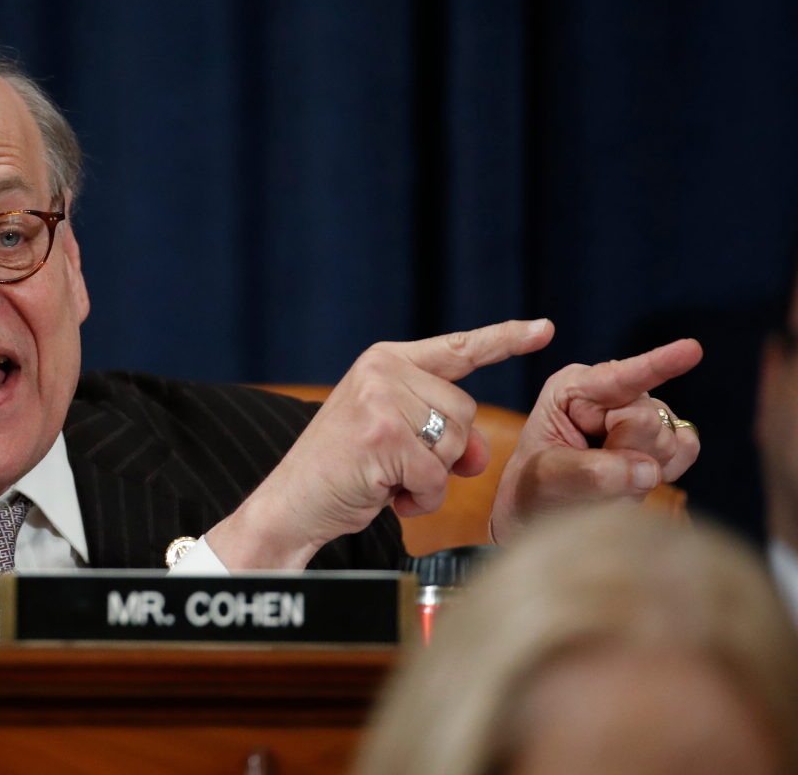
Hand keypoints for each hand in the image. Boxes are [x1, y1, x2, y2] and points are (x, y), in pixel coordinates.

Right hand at [205, 319, 554, 569]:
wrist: (290, 503)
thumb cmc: (342, 471)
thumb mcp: (390, 435)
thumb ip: (439, 429)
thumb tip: (480, 454)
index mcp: (384, 360)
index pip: (457, 348)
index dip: (504, 340)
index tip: (543, 329)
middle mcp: (382, 370)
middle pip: (464, 412)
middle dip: (445, 452)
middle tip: (398, 467)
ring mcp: (381, 401)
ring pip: (454, 445)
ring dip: (430, 479)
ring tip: (387, 480)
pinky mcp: (382, 437)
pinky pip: (434, 478)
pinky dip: (418, 500)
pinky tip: (385, 496)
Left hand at [490, 339, 702, 542]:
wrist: (544, 512)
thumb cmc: (534, 487)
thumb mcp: (546, 478)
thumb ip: (591, 473)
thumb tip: (647, 472)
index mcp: (573, 388)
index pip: (619, 379)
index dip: (656, 364)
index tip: (691, 349)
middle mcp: (610, 392)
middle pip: (647, 420)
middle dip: (625, 454)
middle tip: (591, 470)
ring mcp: (639, 411)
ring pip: (669, 439)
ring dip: (641, 468)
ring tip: (607, 476)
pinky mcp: (662, 434)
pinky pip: (686, 449)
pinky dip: (667, 469)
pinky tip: (635, 476)